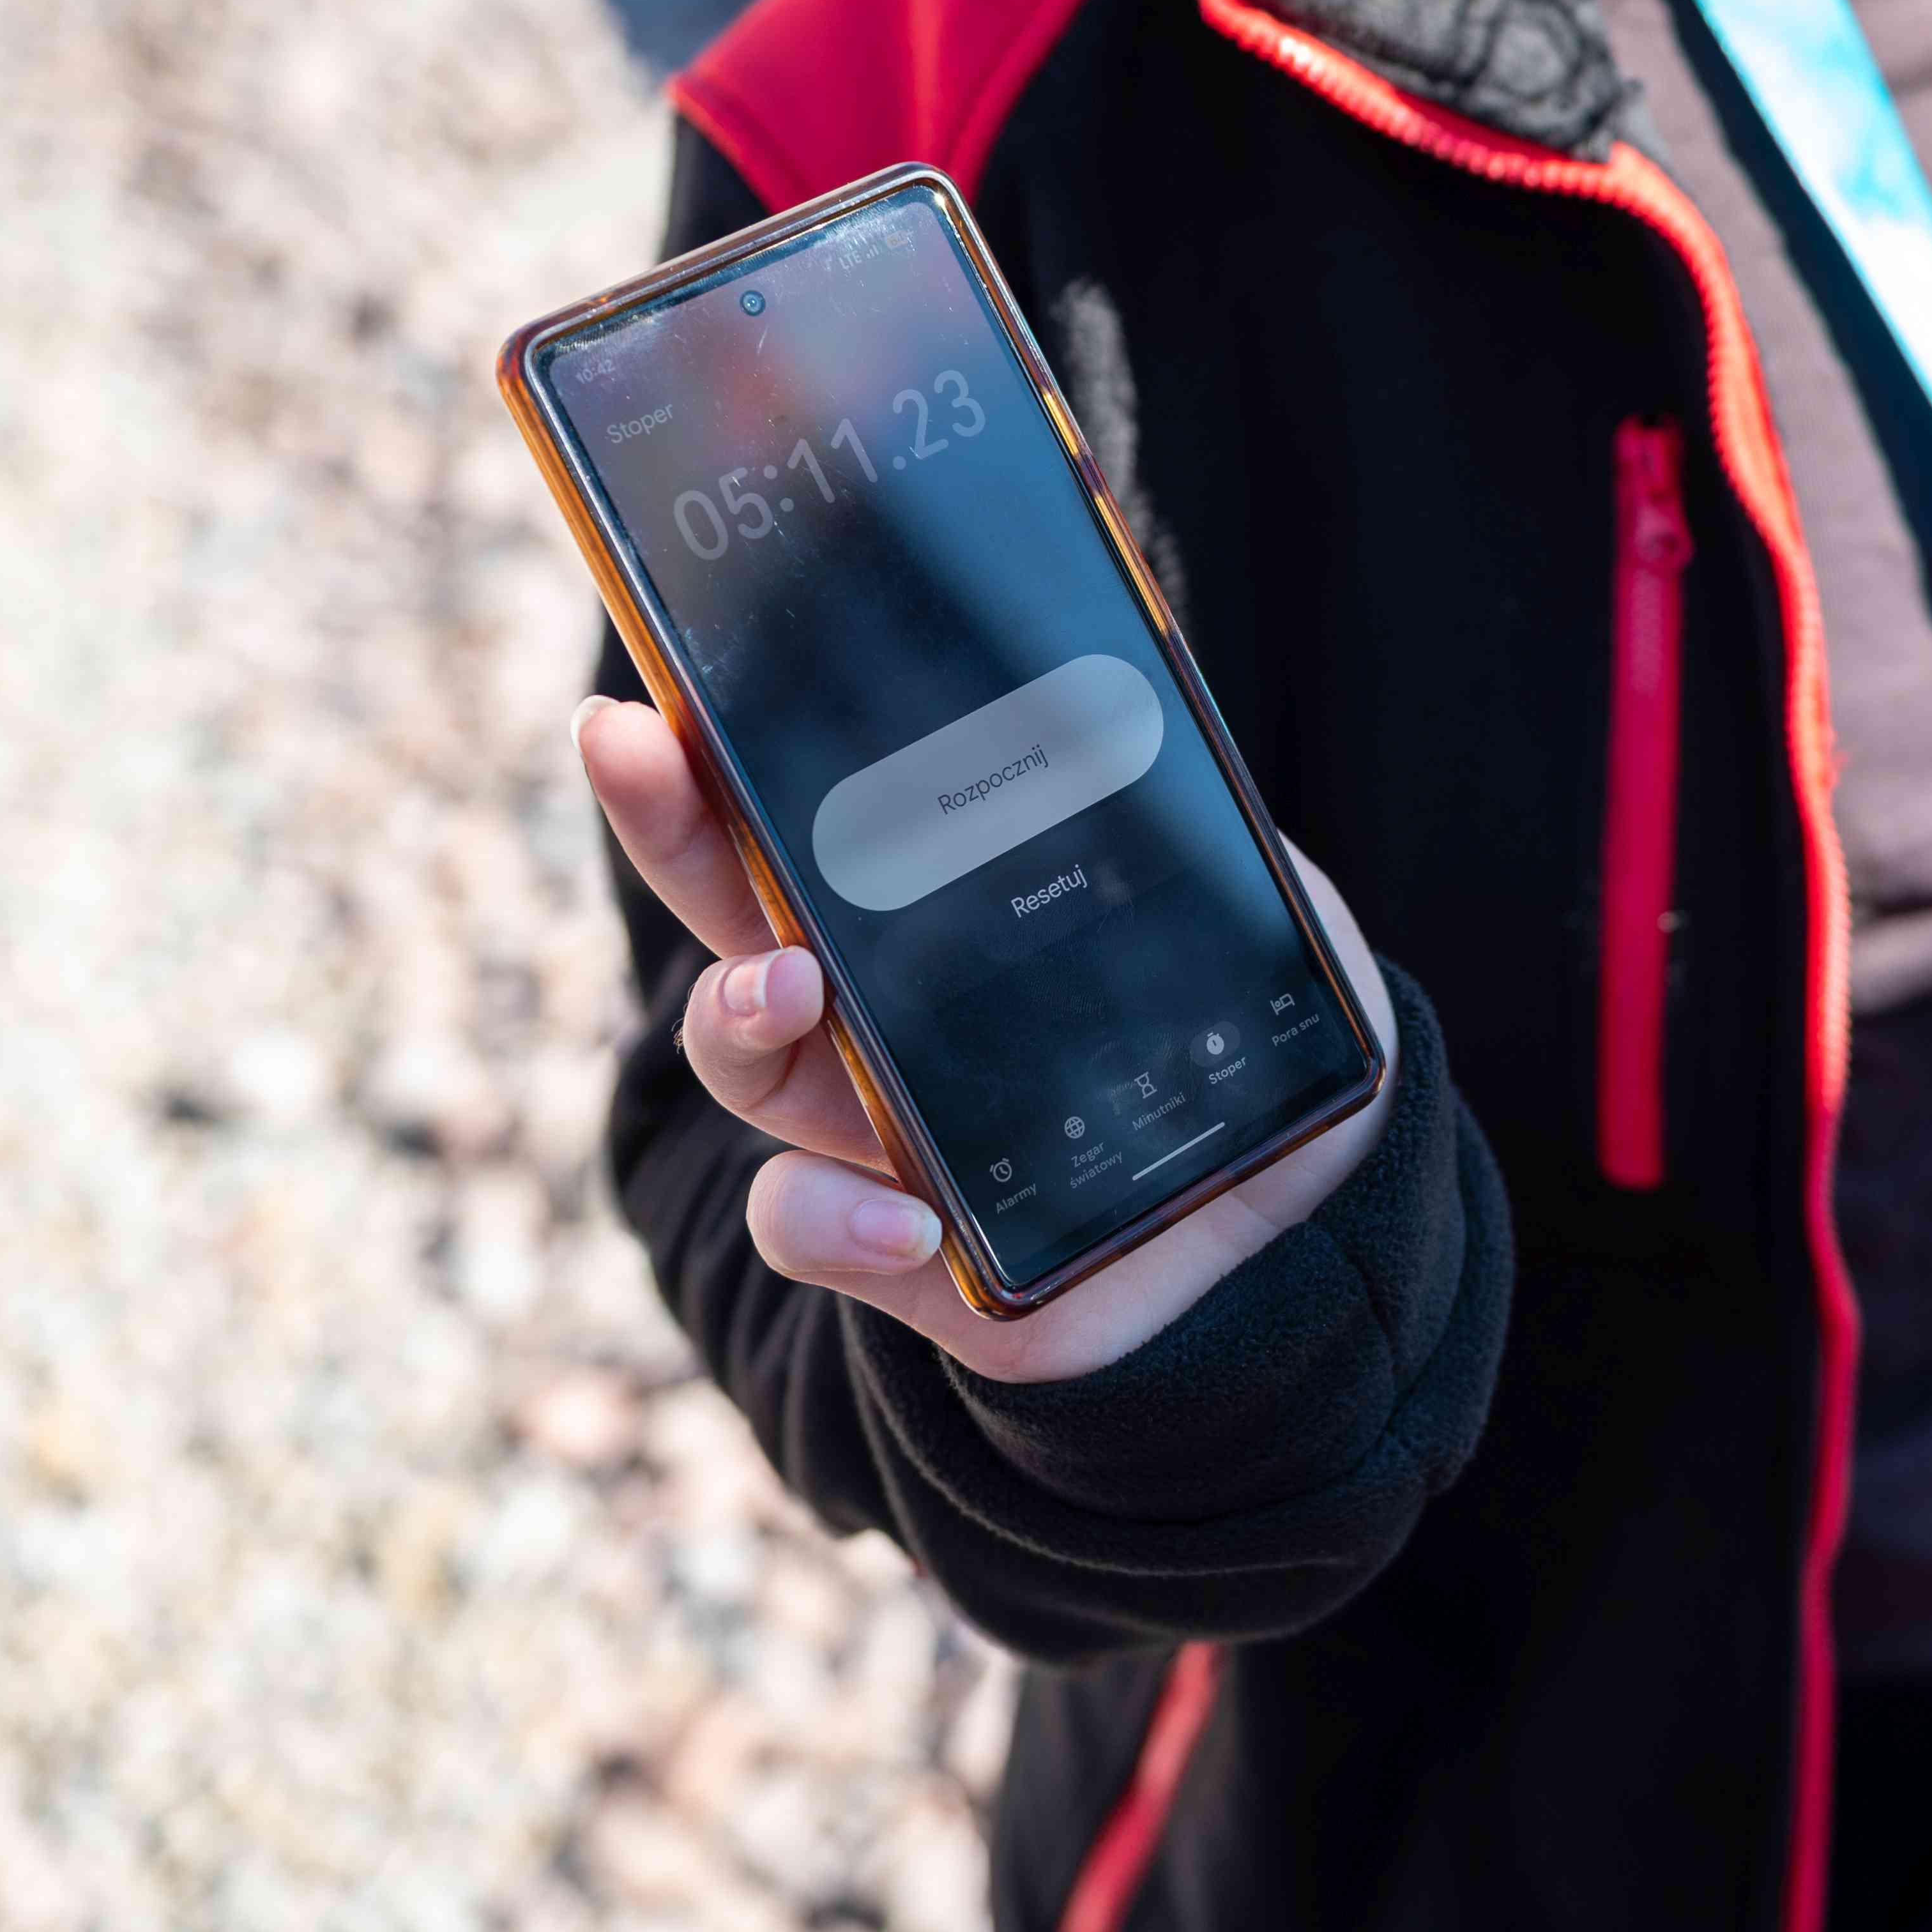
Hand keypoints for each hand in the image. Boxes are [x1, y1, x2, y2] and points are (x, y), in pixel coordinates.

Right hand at [575, 696, 1399, 1383]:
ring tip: (793, 988)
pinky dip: (830, 1217)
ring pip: (741, 1056)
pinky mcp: (901, 1247)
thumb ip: (1215, 830)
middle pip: (731, 905)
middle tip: (631, 745)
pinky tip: (906, 1215)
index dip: (716, 751)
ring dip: (737, 1010)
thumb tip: (1167, 722)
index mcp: (932, 909)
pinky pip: (803, 1225)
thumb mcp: (1261, 913)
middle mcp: (873, 1007)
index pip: (807, 814)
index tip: (655, 683)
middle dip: (665, 818)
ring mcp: (871, 1125)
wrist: (1300, 1225)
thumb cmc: (1251, 1048)